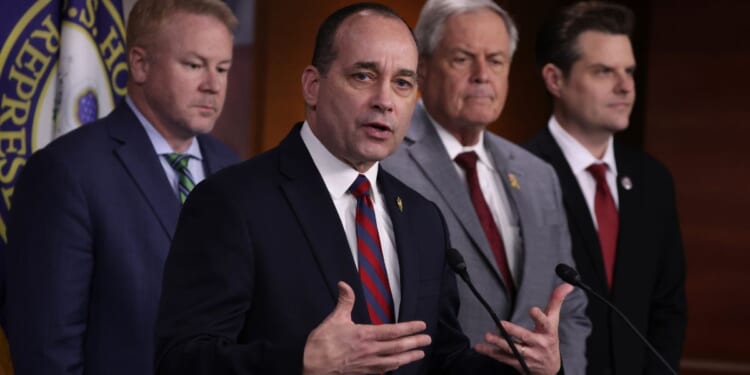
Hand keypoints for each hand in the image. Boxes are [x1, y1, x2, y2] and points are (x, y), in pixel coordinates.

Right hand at [302, 281, 431, 374]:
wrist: (312, 368)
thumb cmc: (321, 344)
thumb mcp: (334, 319)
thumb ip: (344, 301)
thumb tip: (344, 284)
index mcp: (365, 335)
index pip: (393, 331)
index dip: (410, 328)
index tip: (421, 326)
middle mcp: (370, 351)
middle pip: (398, 347)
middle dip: (415, 343)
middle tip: (427, 340)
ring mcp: (368, 364)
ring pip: (394, 361)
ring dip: (409, 357)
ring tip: (420, 354)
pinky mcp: (364, 373)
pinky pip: (383, 371)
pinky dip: (394, 367)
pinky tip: (398, 365)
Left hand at [474, 283, 573, 374]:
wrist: (550, 369)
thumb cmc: (550, 339)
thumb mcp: (554, 321)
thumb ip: (556, 302)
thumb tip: (567, 284)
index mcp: (548, 332)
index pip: (545, 323)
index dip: (539, 317)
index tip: (532, 309)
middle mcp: (538, 344)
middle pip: (525, 337)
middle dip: (512, 331)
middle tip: (500, 324)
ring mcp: (529, 355)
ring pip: (513, 350)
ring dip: (499, 343)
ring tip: (488, 336)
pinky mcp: (519, 363)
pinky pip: (503, 358)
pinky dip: (491, 353)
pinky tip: (480, 347)